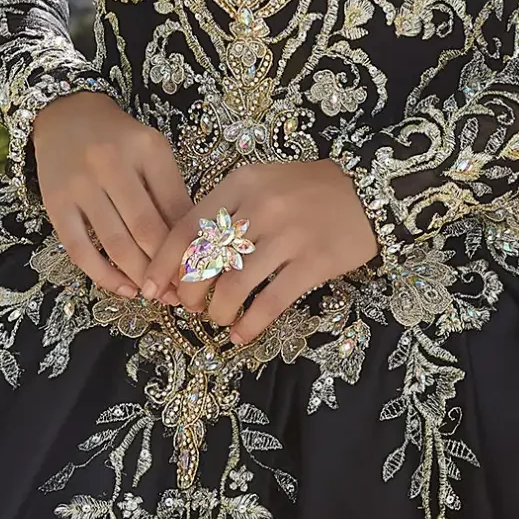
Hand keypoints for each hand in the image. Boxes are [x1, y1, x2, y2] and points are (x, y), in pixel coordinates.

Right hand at [30, 92, 192, 299]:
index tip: (202, 270)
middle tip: (182, 294)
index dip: (190, 245)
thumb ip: (171, 192)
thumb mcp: (152, 152)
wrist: (65, 115)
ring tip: (158, 295)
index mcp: (147, 149)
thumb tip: (192, 245)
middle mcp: (112, 164)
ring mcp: (81, 186)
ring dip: (140, 277)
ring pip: (116, 244)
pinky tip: (124, 289)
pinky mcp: (56, 205)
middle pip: (147, 230)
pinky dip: (104, 275)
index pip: (175, 207)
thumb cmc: (118, 139)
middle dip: (167, 268)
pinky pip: (80, 249)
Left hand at [139, 160, 378, 347]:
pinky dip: (249, 325)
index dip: (163, 265)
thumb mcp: (260, 184)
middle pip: (204, 260)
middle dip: (188, 292)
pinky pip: (270, 303)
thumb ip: (226, 213)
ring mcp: (288, 235)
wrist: (368, 190)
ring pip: (233, 286)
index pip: (186, 228)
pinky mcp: (313, 263)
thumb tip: (185, 259)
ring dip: (217, 311)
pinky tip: (241, 334)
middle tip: (190, 306)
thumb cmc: (306, 191)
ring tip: (219, 317)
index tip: (151, 289)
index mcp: (240, 184)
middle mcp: (260, 207)